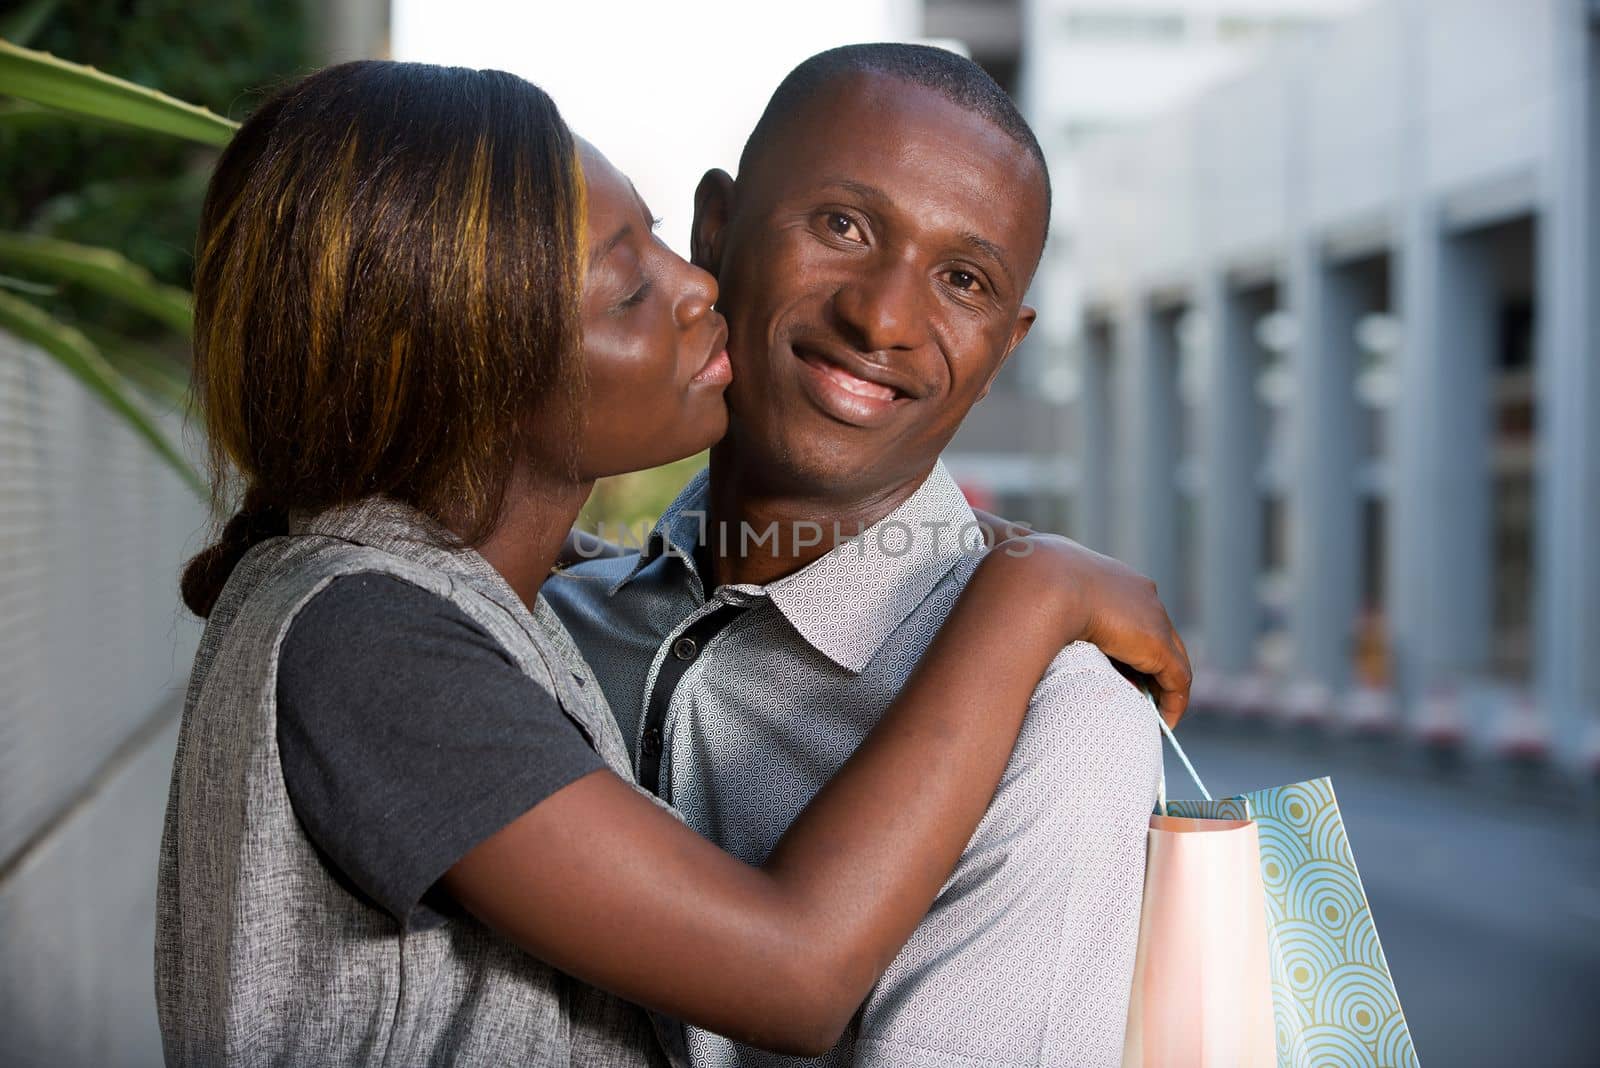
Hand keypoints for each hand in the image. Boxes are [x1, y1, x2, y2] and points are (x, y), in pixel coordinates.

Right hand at [987, 533, 1191, 728]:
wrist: (1039, 580)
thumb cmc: (1024, 585)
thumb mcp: (1034, 597)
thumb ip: (1041, 613)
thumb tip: (1022, 631)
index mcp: (1108, 576)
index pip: (1129, 613)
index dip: (1125, 643)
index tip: (1116, 669)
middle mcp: (1137, 591)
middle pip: (1155, 635)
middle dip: (1149, 667)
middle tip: (1139, 697)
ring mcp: (1151, 615)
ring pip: (1170, 658)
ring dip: (1162, 688)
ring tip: (1151, 715)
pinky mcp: (1156, 643)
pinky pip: (1177, 679)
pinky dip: (1173, 702)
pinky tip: (1164, 723)